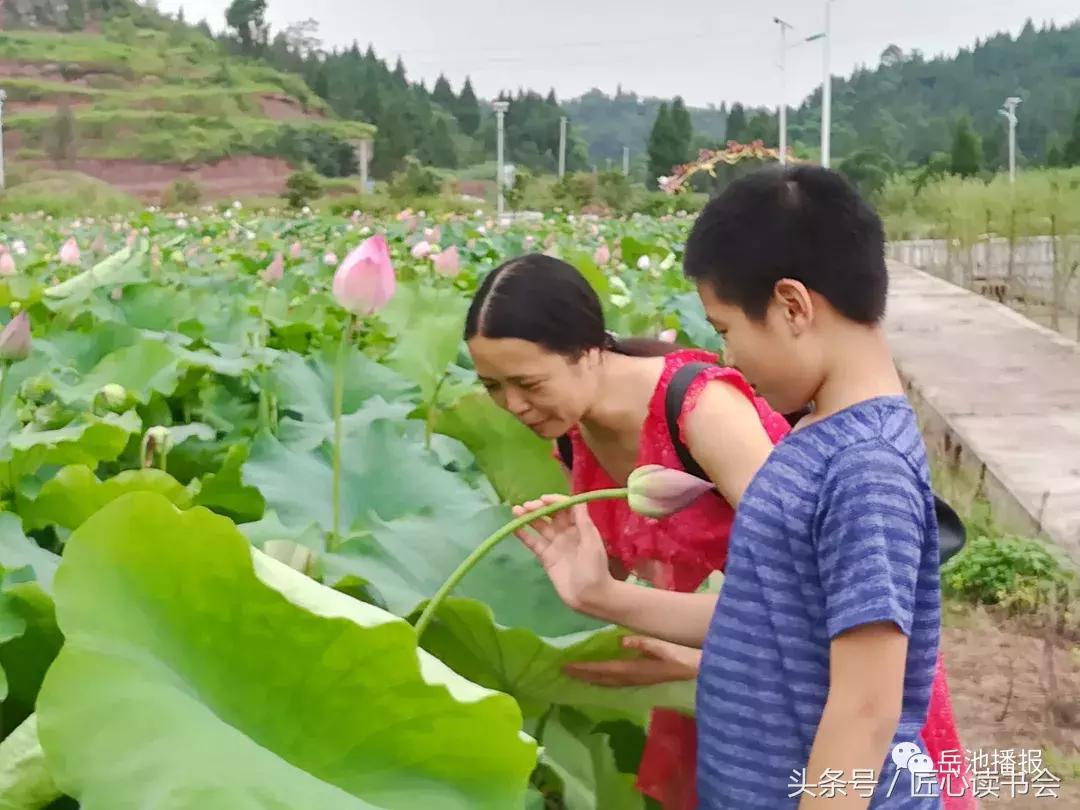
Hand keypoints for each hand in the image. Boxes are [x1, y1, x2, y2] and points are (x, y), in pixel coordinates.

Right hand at [512, 494, 613, 613]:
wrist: (590, 596)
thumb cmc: (595, 568)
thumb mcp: (592, 542)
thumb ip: (583, 521)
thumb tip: (577, 499)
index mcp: (580, 526)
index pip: (566, 507)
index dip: (554, 501)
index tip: (543, 500)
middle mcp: (567, 533)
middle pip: (550, 515)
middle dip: (538, 508)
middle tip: (526, 506)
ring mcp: (555, 545)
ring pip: (540, 526)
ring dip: (528, 517)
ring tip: (515, 510)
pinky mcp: (546, 557)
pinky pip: (533, 543)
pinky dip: (524, 535)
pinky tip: (514, 528)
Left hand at [563, 635, 701, 685]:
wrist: (703, 671)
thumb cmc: (686, 656)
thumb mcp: (667, 647)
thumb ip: (646, 644)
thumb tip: (622, 640)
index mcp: (636, 670)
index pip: (604, 671)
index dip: (585, 669)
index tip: (566, 666)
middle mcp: (634, 678)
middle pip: (603, 679)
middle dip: (583, 675)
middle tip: (564, 671)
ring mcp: (639, 680)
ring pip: (609, 682)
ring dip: (593, 678)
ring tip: (578, 674)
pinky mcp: (645, 679)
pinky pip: (618, 680)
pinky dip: (605, 678)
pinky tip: (603, 675)